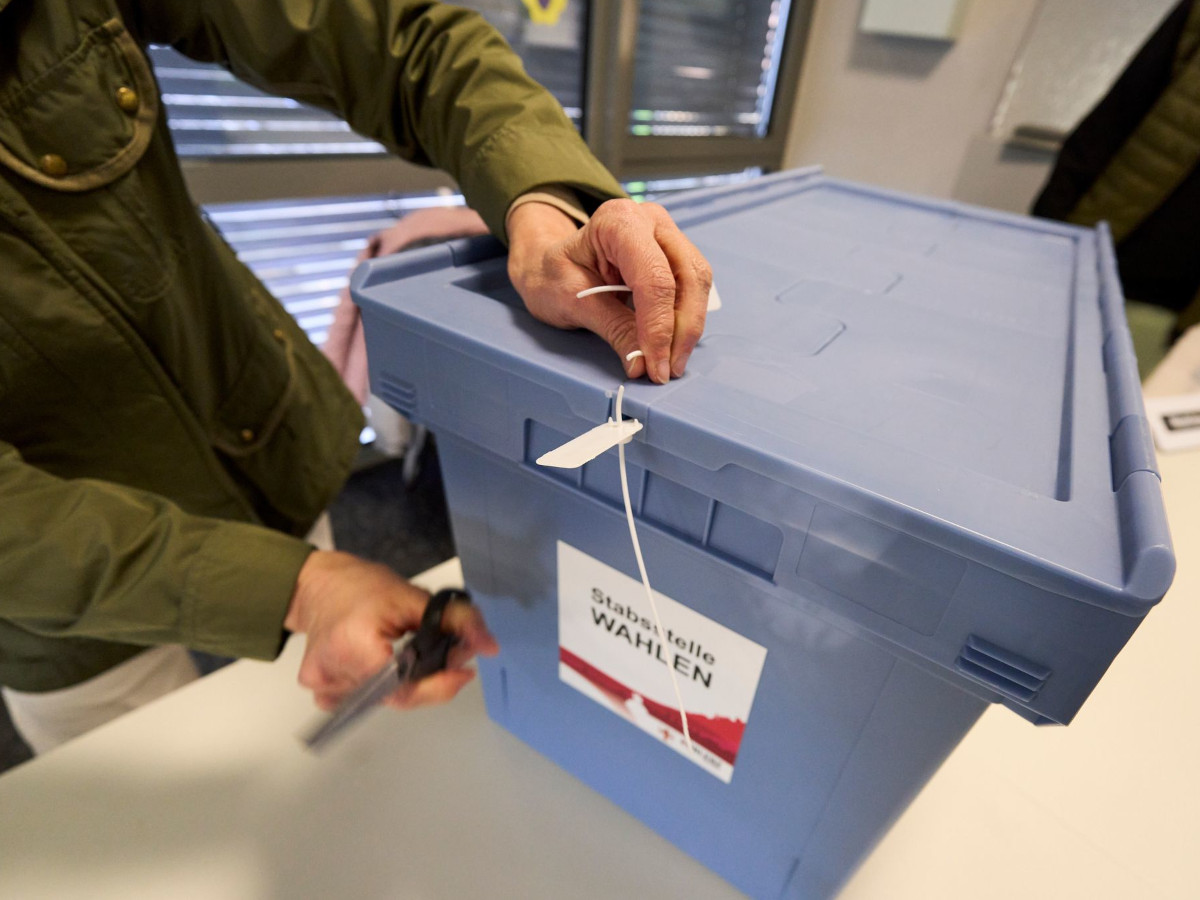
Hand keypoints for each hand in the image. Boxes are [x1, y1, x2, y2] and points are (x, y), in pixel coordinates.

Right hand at [284, 550, 498, 710]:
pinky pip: (364, 699)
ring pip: (383, 699)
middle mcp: (333, 672)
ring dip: (406, 681)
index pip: (403, 686)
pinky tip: (381, 663)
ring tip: (406, 651)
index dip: (438, 685)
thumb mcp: (414, 596)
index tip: (461, 671)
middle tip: (444, 654)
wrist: (318, 586)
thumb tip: (489, 646)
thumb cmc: (364, 586)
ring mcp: (323, 686)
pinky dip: (381, 685)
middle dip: (428, 679)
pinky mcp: (320, 691)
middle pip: (396, 695)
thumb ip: (455, 621)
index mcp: (353, 645)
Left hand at [507, 198, 712, 383]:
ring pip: (698, 282)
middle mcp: (650, 220)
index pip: (654, 278)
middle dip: (683, 329)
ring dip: (689, 328)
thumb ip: (613, 328)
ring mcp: (667, 234)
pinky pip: (693, 287)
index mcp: (618, 221)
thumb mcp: (571, 302)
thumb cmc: (552, 275)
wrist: (548, 263)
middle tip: (668, 370)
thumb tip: (644, 363)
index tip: (655, 367)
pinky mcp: (675, 253)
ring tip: (670, 363)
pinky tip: (671, 346)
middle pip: (688, 276)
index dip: (659, 327)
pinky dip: (686, 320)